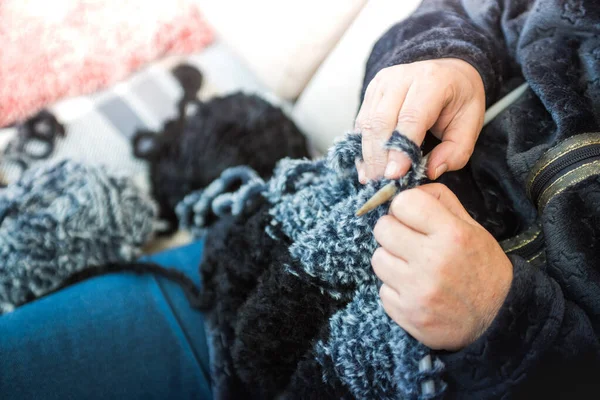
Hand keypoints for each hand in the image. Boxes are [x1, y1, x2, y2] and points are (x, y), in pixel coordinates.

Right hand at [355, 58, 484, 182]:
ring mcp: (382, 84)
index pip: (410, 118)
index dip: (400, 149)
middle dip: (379, 158)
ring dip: (368, 156)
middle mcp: (401, 77)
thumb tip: (431, 171)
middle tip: (382, 184)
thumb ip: (457, 150)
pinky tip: (367, 169)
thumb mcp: (472, 123)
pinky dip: (362, 149)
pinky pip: (360, 124)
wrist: (447, 71)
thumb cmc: (459, 100)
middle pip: (381, 122)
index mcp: (431, 82)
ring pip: (367, 124)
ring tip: (373, 180)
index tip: (394, 176)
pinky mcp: (370, 93)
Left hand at [371, 183, 512, 350]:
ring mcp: (417, 290)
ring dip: (391, 260)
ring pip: (377, 258)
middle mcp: (433, 261)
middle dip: (393, 232)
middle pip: (383, 228)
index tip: (411, 217)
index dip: (404, 207)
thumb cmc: (481, 267)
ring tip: (412, 267)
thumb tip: (407, 188)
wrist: (497, 319)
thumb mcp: (472, 228)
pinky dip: (395, 289)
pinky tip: (414, 290)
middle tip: (409, 242)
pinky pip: (382, 290)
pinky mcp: (407, 313)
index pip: (403, 202)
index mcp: (452, 234)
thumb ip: (440, 202)